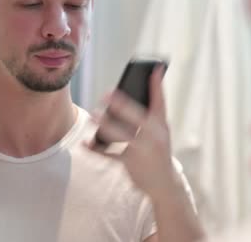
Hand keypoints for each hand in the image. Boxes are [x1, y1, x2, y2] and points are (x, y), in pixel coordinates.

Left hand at [88, 66, 176, 197]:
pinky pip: (109, 155)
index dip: (157, 85)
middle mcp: (154, 136)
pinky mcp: (130, 163)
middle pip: (137, 117)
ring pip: (121, 135)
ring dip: (105, 125)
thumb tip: (128, 95)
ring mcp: (143, 150)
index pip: (160, 101)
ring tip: (93, 115)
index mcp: (161, 125)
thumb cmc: (158, 150)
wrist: (165, 182)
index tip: (155, 68)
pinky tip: (86, 143)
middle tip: (107, 94)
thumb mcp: (160, 132)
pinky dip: (96, 149)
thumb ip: (150, 114)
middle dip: (122, 105)